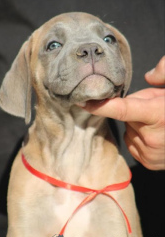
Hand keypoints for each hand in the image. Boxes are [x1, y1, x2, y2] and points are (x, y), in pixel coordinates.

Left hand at [84, 56, 164, 170]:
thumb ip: (163, 74)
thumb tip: (148, 75)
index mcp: (158, 115)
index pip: (121, 109)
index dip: (100, 105)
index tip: (81, 100)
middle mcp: (152, 138)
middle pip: (126, 119)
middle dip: (134, 112)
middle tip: (153, 110)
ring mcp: (149, 154)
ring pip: (128, 132)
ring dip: (137, 126)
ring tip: (158, 124)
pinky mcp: (148, 163)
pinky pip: (132, 144)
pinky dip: (138, 138)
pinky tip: (155, 136)